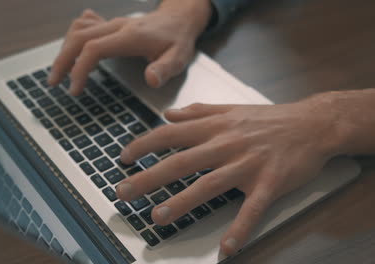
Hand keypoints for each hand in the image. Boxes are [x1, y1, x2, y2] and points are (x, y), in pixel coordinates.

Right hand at [48, 0, 211, 94]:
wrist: (179, 18)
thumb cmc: (177, 40)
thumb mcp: (178, 58)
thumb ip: (165, 69)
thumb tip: (151, 80)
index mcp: (130, 36)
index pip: (94, 49)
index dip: (80, 68)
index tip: (74, 89)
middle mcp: (117, 26)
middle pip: (79, 37)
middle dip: (63, 60)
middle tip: (54, 82)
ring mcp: (112, 23)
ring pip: (78, 30)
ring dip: (64, 49)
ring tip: (59, 71)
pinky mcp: (110, 24)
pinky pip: (85, 24)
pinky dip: (73, 37)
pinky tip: (71, 50)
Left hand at [117, 96, 343, 254]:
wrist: (313, 123)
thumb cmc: (269, 119)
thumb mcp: (230, 108)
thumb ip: (198, 112)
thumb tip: (169, 114)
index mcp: (215, 127)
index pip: (171, 134)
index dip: (144, 145)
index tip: (124, 157)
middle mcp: (226, 144)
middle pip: (181, 161)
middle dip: (149, 177)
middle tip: (123, 191)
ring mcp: (248, 164)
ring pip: (210, 184)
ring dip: (183, 201)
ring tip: (158, 216)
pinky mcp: (270, 182)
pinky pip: (252, 209)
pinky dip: (239, 229)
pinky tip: (226, 248)